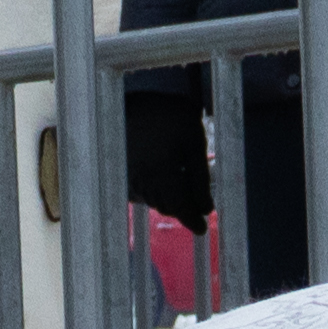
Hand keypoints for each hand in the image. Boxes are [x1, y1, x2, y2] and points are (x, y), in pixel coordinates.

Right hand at [120, 83, 214, 223]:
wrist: (122, 100)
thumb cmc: (164, 116)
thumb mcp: (193, 139)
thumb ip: (201, 177)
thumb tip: (208, 209)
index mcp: (163, 178)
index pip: (181, 210)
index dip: (193, 221)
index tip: (202, 229)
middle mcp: (142, 184)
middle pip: (168, 207)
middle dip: (183, 206)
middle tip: (197, 200)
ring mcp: (128, 181)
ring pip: (153, 200)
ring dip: (168, 197)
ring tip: (176, 178)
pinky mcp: (119, 174)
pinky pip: (140, 192)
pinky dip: (152, 189)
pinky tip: (157, 171)